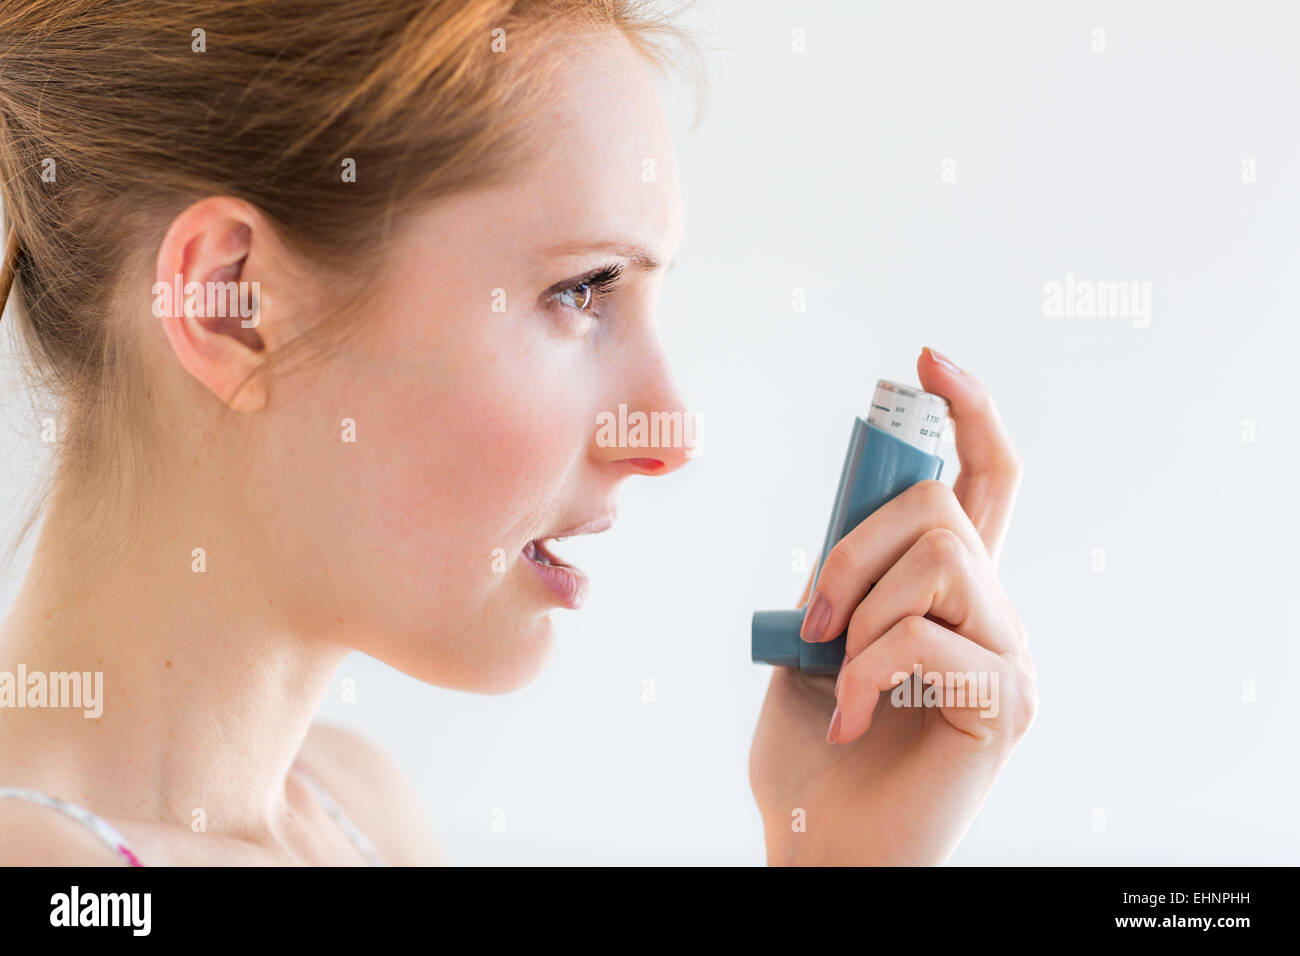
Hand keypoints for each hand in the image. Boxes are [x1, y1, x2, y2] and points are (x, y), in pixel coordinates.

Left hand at [749, 347, 1035, 864]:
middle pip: (940, 507)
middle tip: (814, 621)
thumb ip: (845, 577)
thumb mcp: (814, 639)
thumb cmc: (813, 748)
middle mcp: (997, 612)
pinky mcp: (1007, 702)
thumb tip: (851, 524)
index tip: (928, 358)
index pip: (982, 481)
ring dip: (861, 614)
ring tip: (839, 677)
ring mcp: (1011, 656)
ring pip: (937, 561)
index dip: (967, 412)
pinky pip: (925, 637)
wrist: (824, 844)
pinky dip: (864, 674)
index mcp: (952, 592)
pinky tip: (850, 720)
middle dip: (853, 550)